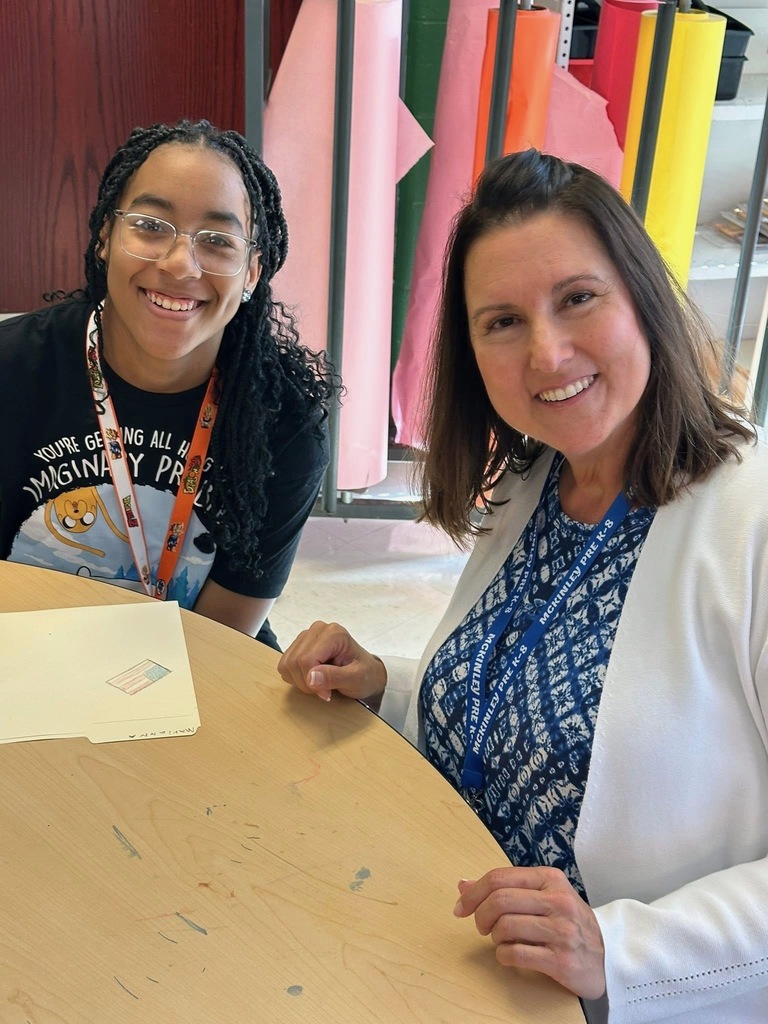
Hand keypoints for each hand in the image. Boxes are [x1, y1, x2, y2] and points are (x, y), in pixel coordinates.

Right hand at [277, 620, 386, 702]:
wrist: (367, 673)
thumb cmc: (365, 674)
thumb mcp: (356, 679)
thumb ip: (335, 677)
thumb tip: (311, 677)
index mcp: (333, 633)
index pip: (306, 659)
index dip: (312, 681)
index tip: (327, 692)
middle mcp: (318, 630)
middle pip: (294, 662)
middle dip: (306, 683)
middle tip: (324, 690)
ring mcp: (306, 636)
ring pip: (287, 664)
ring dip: (300, 681)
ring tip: (320, 684)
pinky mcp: (299, 646)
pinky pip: (285, 665)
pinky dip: (295, 678)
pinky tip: (312, 678)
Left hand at [453, 867, 605, 999]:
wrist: (610, 955)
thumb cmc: (569, 922)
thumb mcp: (542, 896)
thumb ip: (505, 888)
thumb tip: (463, 884)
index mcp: (549, 879)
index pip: (500, 878)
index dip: (474, 893)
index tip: (461, 908)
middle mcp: (557, 901)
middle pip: (499, 901)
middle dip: (480, 916)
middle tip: (481, 927)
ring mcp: (561, 931)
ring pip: (505, 927)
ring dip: (494, 937)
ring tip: (501, 940)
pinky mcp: (562, 960)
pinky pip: (516, 954)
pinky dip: (503, 956)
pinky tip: (509, 955)